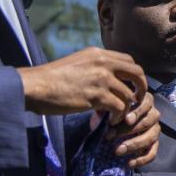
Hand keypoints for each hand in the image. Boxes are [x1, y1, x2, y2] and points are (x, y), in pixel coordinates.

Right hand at [19, 47, 146, 125]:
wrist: (34, 86)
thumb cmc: (51, 79)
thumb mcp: (77, 64)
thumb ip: (95, 68)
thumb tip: (110, 81)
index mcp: (98, 54)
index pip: (129, 61)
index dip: (134, 75)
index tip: (132, 86)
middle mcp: (103, 62)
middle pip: (137, 73)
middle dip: (141, 88)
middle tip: (137, 100)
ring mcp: (101, 78)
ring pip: (129, 94)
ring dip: (127, 108)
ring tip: (117, 116)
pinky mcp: (97, 95)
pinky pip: (120, 107)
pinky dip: (119, 116)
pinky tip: (111, 121)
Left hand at [103, 92, 159, 168]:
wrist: (111, 127)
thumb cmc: (111, 114)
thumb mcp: (108, 107)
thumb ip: (109, 106)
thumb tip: (105, 107)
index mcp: (145, 102)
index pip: (147, 103)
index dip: (138, 112)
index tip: (126, 119)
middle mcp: (153, 115)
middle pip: (147, 122)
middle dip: (129, 131)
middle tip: (111, 136)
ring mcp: (155, 130)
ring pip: (151, 138)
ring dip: (134, 145)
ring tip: (117, 151)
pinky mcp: (154, 145)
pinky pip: (152, 153)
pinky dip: (142, 160)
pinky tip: (129, 163)